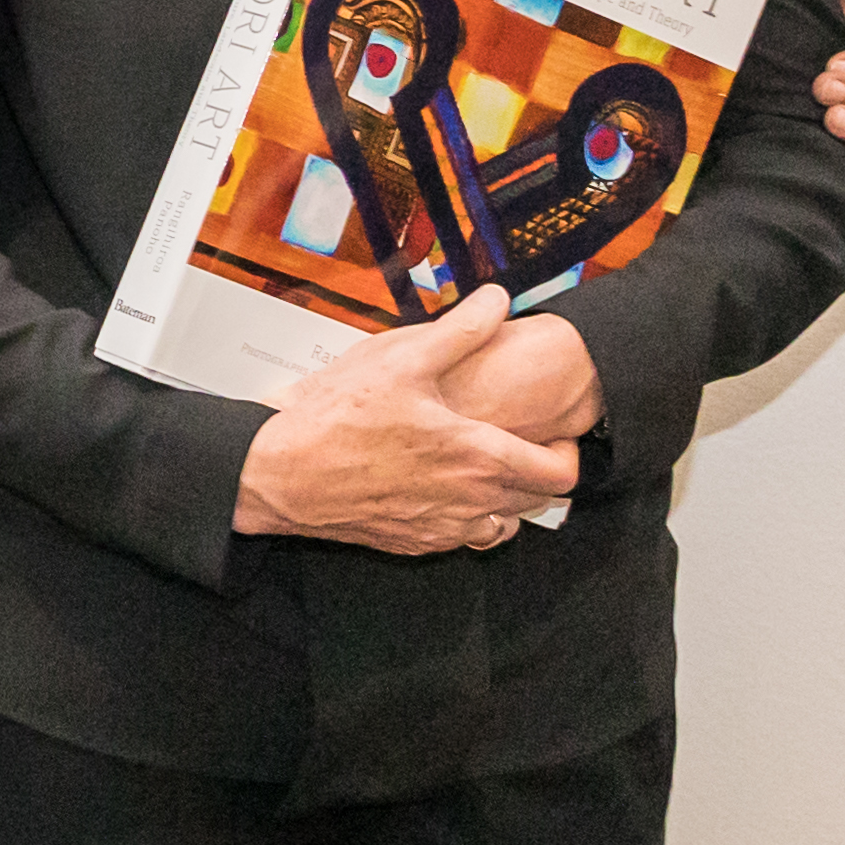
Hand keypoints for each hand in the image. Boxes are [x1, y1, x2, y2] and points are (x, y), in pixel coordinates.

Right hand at [232, 285, 584, 555]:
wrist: (275, 474)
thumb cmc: (332, 421)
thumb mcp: (401, 360)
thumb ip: (460, 330)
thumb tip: (496, 300)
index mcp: (478, 456)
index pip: (560, 474)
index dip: (569, 454)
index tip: (557, 436)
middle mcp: (468, 501)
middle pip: (536, 502)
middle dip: (538, 474)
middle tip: (521, 443)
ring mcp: (439, 528)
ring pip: (501, 526)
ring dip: (502, 500)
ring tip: (480, 468)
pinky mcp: (410, 543)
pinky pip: (459, 539)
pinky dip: (463, 518)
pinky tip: (438, 488)